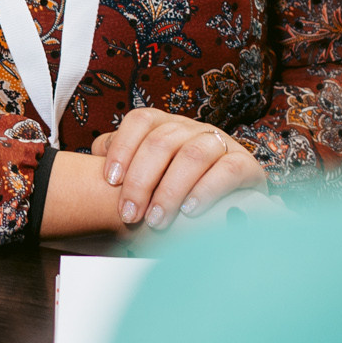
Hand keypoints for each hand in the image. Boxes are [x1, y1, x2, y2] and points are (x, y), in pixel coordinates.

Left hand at [92, 108, 265, 229]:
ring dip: (170, 190)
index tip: (109, 182)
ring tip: (157, 221)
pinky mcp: (247, 165)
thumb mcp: (144, 174)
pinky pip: (229, 169)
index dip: (123, 147)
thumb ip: (119, 162)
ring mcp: (222, 143)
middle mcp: (193, 128)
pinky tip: (191, 212)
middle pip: (163, 141)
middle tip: (130, 215)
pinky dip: (207, 190)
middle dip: (141, 181)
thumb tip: (94, 159)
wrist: (229, 207)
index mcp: (166, 125)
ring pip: (194, 154)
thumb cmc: (173, 190)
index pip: (141, 120)